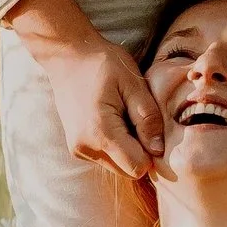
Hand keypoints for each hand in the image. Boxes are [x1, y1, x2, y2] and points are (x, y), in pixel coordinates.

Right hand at [3, 0, 163, 182]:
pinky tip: (112, 120)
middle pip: (128, 170)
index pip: (138, 167)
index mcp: (101, 132)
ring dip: (127, 149)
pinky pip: (106, 158)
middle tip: (136, 119)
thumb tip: (159, 150)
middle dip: (140, 151)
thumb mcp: (132, 84)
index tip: (150, 127)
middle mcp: (86, 148)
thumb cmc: (102, 64)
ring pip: (117, 166)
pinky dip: (115, 146)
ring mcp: (78, 150)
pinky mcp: (76, 148)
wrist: (67, 56)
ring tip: (123, 117)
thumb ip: (148, 118)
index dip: (152, 151)